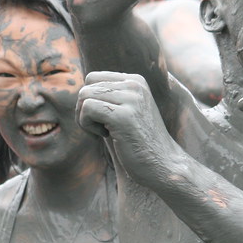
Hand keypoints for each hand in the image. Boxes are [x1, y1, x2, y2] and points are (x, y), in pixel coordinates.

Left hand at [78, 71, 180, 187]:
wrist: (162, 165)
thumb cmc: (138, 143)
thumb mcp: (124, 112)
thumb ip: (108, 98)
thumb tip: (81, 92)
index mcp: (135, 81)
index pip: (93, 78)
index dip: (89, 99)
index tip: (101, 118)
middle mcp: (134, 85)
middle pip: (87, 86)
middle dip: (83, 110)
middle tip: (97, 129)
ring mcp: (131, 99)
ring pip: (84, 95)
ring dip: (84, 118)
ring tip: (101, 132)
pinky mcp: (123, 116)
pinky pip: (87, 109)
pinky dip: (87, 125)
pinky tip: (104, 136)